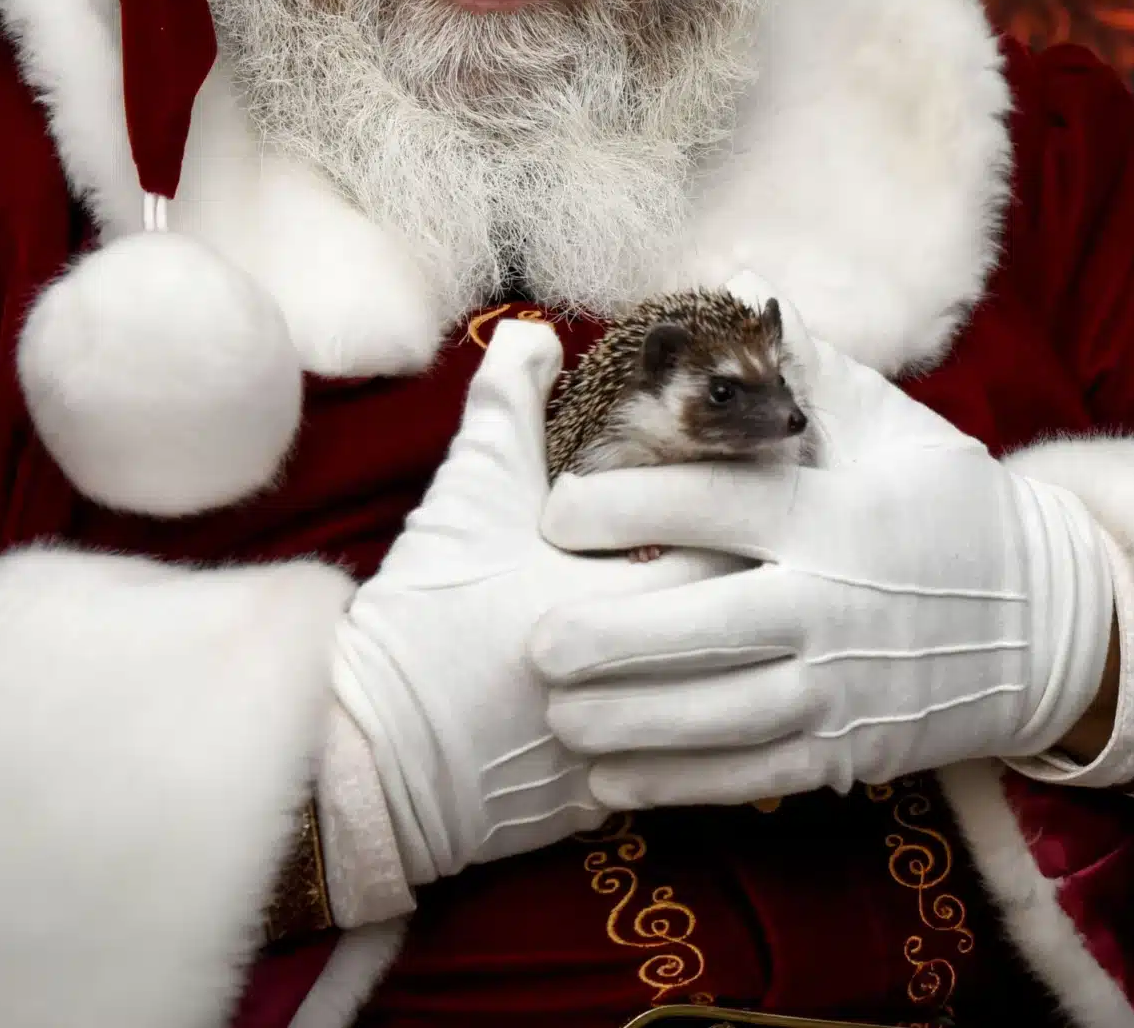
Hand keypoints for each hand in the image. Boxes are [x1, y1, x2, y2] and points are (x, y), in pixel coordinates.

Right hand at [330, 320, 727, 882]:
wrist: (365, 760)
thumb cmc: (421, 620)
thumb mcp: (465, 499)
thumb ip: (507, 406)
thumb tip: (534, 332)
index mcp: (619, 598)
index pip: (731, 541)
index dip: (751, 506)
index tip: (759, 476)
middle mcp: (646, 679)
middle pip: (746, 619)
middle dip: (758, 579)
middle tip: (768, 539)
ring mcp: (637, 746)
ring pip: (729, 696)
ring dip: (741, 655)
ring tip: (754, 612)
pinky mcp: (616, 801)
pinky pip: (690, 761)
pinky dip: (703, 723)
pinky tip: (709, 690)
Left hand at [530, 292, 1115, 809]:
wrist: (1044, 625)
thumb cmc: (950, 508)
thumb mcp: (895, 425)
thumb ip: (805, 364)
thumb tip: (733, 280)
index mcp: (838, 512)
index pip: (718, 505)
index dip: (630, 506)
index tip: (554, 510)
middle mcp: (835, 602)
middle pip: (708, 625)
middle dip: (614, 639)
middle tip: (531, 642)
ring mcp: (842, 687)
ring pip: (721, 714)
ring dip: (632, 721)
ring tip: (555, 712)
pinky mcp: (846, 751)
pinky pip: (750, 774)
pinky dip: (678, 783)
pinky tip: (609, 780)